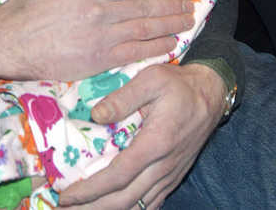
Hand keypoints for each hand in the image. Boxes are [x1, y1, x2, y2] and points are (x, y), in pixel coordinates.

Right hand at [0, 0, 189, 80]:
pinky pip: (135, 54)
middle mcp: (100, 10)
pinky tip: (170, 46)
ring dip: (170, 26)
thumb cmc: (26, 4)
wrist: (11, 41)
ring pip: (146, 30)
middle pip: (146, 6)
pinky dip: (155, 49)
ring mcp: (101, 37)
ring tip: (187, 22)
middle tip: (191, 3)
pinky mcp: (98, 59)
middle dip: (172, 4)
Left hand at [58, 63, 225, 208]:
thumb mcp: (151, 78)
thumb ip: (123, 97)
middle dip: (91, 209)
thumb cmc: (179, 84)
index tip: (66, 195)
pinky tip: (111, 209)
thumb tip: (96, 115)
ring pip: (137, 205)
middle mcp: (163, 166)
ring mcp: (170, 175)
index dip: (90, 190)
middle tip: (64, 209)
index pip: (118, 176)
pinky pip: (151, 203)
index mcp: (156, 143)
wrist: (211, 93)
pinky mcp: (173, 177)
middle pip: (124, 200)